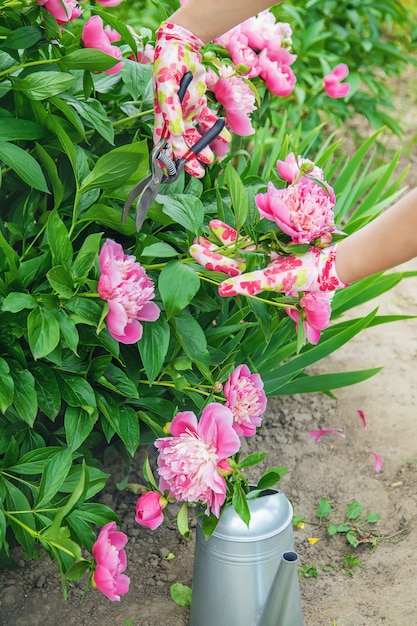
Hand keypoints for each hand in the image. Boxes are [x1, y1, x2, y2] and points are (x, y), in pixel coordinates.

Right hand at [153, 22, 230, 177]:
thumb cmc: (168, 66)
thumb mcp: (167, 89)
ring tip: (212, 158)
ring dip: (204, 147)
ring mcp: (187, 111)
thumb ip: (171, 114)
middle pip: (181, 144)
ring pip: (195, 135)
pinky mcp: (199, 104)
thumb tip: (176, 137)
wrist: (182, 44)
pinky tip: (226, 138)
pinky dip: (217, 130)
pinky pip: (208, 121)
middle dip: (189, 159)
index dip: (166, 159)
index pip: (163, 143)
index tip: (174, 173)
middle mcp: (174, 117)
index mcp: (161, 116)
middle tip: (199, 172)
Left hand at [190, 220, 347, 295]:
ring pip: (239, 246)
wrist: (328, 263)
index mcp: (255, 278)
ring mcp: (265, 255)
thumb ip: (248, 283)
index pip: (227, 269)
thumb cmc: (302, 275)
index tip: (193, 251)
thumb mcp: (273, 280)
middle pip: (229, 258)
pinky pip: (254, 236)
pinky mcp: (275, 244)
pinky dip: (242, 230)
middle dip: (211, 250)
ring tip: (209, 227)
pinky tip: (228, 225)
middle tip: (192, 243)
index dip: (210, 260)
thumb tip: (222, 290)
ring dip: (224, 237)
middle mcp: (258, 267)